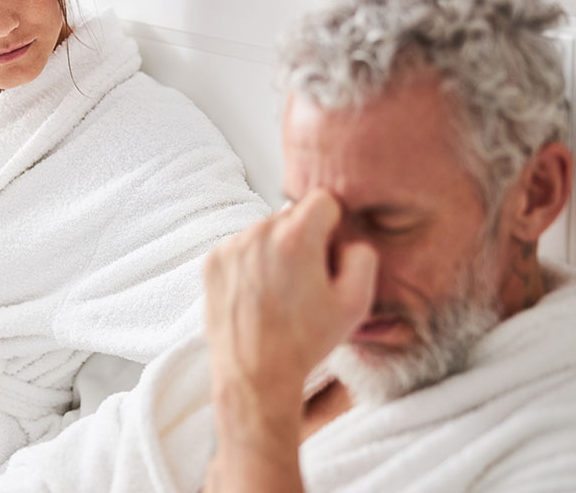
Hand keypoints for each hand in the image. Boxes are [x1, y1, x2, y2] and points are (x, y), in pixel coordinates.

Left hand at [203, 189, 376, 412]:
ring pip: (265, 231)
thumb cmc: (304, 343)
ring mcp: (231, 247)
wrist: (255, 376)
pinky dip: (252, 263)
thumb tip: (346, 240)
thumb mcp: (356, 303)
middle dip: (304, 238)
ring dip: (276, 250)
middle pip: (292, 215)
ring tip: (281, 293)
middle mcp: (258, 233)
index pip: (323, 199)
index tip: (329, 252)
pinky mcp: (212, 262)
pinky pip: (241, 247)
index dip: (333, 226)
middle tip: (307, 280)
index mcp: (295, 237)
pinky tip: (259, 295)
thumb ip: (362, 256)